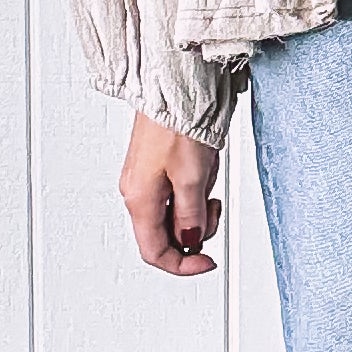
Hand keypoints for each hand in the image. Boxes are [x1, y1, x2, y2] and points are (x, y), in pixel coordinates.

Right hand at [120, 111, 222, 275]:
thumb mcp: (193, 178)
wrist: (174, 86)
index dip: (183, 265)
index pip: (154, 252)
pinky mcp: (156, 166)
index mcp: (140, 199)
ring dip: (197, 207)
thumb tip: (191, 241)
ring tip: (209, 180)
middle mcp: (137, 191)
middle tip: (213, 209)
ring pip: (173, 214)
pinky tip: (204, 169)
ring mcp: (145, 179)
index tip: (208, 262)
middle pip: (165, 235)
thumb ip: (192, 216)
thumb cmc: (178, 123)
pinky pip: (177, 193)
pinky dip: (195, 190)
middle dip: (194, 231)